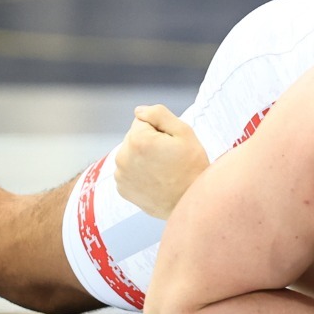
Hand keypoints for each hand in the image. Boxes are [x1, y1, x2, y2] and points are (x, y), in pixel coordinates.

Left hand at [113, 104, 210, 218]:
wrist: (191, 203)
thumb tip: (138, 111)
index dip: (159, 130)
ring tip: (162, 170)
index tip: (170, 145)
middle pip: (134, 137)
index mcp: (138, 140)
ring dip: (142, 157)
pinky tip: (154, 180)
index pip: (142, 120)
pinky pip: (128, 170)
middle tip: (168, 158)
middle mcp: (124, 157)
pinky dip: (138, 172)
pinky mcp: (122, 188)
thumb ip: (159, 114)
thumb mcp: (184, 133)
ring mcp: (121, 175)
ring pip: (130, 153)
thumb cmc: (192, 168)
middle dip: (149, 142)